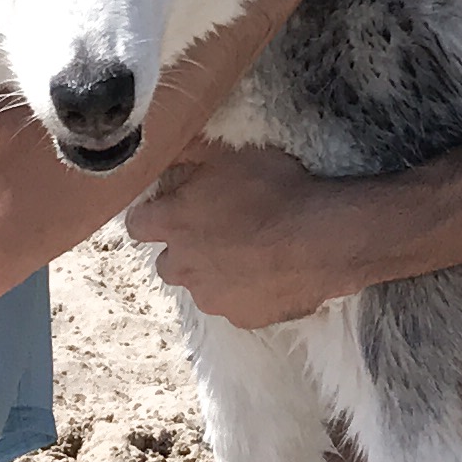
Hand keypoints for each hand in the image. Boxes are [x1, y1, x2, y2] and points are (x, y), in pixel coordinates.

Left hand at [126, 145, 373, 327]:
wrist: (324, 238)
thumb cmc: (277, 189)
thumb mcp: (230, 153)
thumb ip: (189, 150)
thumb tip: (165, 143)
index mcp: (173, 223)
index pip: (137, 225)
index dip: (153, 215)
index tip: (173, 207)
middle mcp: (183, 265)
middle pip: (167, 262)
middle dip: (184, 249)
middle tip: (216, 231)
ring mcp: (212, 297)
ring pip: (200, 286)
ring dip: (214, 272)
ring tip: (248, 253)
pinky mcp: (242, 318)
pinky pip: (235, 305)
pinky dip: (245, 292)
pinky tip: (269, 273)